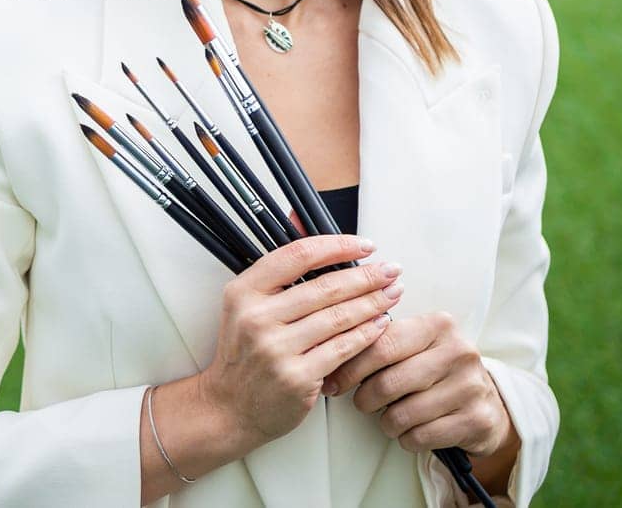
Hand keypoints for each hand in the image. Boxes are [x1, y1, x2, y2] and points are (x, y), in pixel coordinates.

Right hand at [195, 235, 405, 452]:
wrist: (229, 405)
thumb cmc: (245, 352)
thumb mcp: (247, 303)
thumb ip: (277, 267)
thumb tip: (299, 216)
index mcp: (244, 291)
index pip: (297, 255)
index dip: (337, 246)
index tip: (364, 245)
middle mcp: (257, 317)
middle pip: (325, 287)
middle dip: (366, 276)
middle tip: (390, 270)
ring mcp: (276, 349)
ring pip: (338, 317)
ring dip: (372, 303)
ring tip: (392, 293)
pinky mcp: (297, 377)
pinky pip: (342, 349)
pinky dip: (366, 334)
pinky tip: (380, 324)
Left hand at [321, 311, 512, 456]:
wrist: (488, 404)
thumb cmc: (438, 372)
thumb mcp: (417, 346)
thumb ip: (383, 341)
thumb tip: (331, 350)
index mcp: (439, 324)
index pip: (382, 344)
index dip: (351, 366)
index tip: (334, 380)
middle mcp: (459, 351)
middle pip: (388, 382)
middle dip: (364, 398)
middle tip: (361, 402)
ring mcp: (471, 386)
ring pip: (402, 414)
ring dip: (386, 422)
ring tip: (389, 417)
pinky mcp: (476, 419)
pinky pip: (421, 436)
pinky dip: (406, 439)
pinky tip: (410, 431)